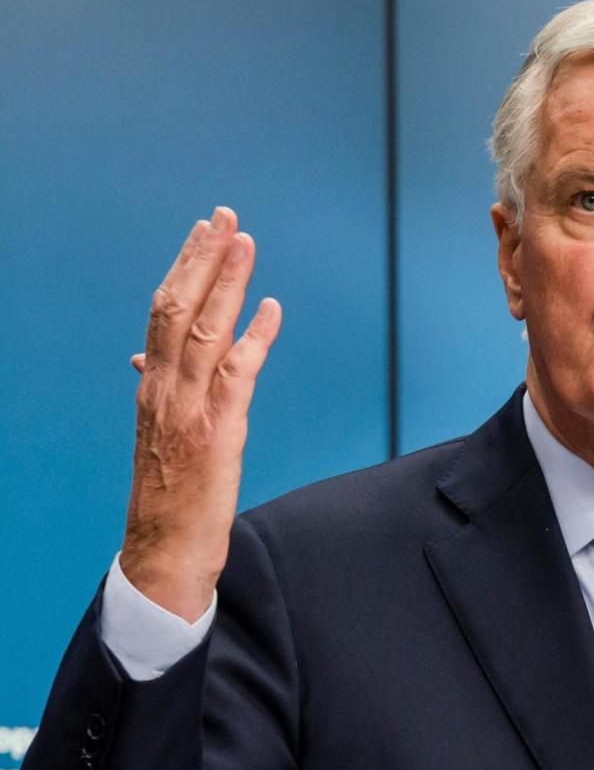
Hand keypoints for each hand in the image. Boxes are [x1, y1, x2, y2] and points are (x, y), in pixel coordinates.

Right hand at [120, 207, 280, 620]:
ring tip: (244, 241)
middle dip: (203, 258)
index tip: (204, 232)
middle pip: (178, 308)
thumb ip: (160, 393)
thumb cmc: (169, 500)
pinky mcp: (217, 433)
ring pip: (203, 330)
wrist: (164, 553)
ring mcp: (189, 411)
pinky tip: (270, 309)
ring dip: (227, 283)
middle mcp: (164, 392)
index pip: (162, 313)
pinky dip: (254, 338)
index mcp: (152, 390)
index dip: (184, 268)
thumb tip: (146, 361)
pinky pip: (235, 374)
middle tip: (224, 216)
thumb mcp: (159, 437)